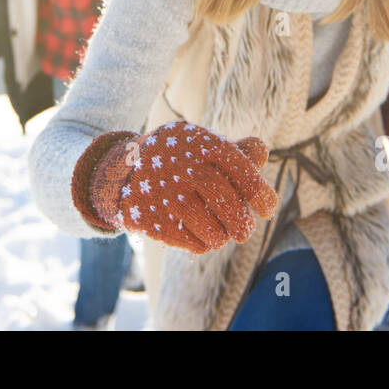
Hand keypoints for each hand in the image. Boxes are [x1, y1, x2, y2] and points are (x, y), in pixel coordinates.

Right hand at [76, 121, 277, 254]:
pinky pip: (190, 242)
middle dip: (242, 222)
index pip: (241, 168)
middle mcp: (182, 166)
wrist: (122, 172)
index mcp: (200, 143)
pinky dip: (201, 244)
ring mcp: (165, 193)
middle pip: (226, 201)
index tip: (267, 209)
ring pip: (210, 227)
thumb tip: (261, 152)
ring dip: (221, 236)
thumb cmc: (175, 159)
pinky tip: (199, 238)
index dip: (260, 193)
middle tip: (244, 232)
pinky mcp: (152, 219)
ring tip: (220, 235)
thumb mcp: (201, 146)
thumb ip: (234, 151)